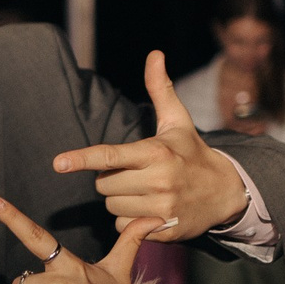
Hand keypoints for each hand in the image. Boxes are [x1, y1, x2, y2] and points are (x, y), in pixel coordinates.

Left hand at [53, 51, 251, 243]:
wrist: (226, 192)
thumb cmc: (192, 153)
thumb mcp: (178, 121)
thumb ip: (161, 89)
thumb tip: (154, 54)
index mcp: (156, 152)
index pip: (110, 156)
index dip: (82, 158)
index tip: (58, 163)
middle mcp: (158, 180)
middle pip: (103, 185)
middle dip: (111, 180)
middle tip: (134, 174)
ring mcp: (161, 206)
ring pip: (111, 207)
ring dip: (119, 200)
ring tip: (144, 192)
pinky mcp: (163, 229)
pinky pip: (123, 227)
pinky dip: (129, 220)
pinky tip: (148, 209)